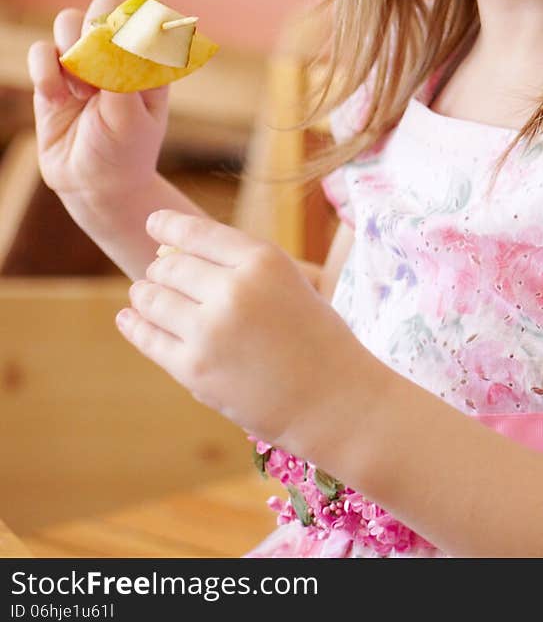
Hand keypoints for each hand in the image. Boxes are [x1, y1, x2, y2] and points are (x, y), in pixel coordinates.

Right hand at [27, 0, 169, 199]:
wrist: (93, 185)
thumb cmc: (124, 153)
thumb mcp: (131, 119)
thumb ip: (122, 76)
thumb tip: (108, 36)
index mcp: (148, 57)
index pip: (143, 13)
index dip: (130, 20)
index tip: (124, 48)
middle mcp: (116, 52)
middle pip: (104, 5)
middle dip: (96, 27)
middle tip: (96, 61)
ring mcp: (83, 61)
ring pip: (68, 20)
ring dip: (71, 51)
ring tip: (82, 91)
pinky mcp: (52, 76)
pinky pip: (40, 50)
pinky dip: (44, 71)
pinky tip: (58, 100)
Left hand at [116, 211, 368, 454]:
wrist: (333, 399)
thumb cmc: (314, 336)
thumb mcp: (286, 283)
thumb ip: (238, 266)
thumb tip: (172, 252)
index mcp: (262, 260)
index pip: (196, 232)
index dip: (168, 224)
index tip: (152, 222)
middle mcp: (234, 289)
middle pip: (170, 266)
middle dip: (160, 268)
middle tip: (156, 273)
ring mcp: (210, 331)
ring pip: (153, 299)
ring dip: (143, 294)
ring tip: (141, 294)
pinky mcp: (194, 370)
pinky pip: (149, 339)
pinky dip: (134, 325)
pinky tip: (129, 318)